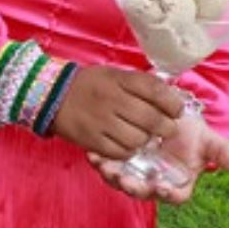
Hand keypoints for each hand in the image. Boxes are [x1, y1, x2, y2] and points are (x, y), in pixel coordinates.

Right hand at [50, 65, 183, 158]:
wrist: (52, 95)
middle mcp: (112, 100)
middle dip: (166, 127)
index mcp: (120, 80)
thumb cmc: (90, 85)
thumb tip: (172, 97)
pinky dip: (128, 151)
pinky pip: (121, 152)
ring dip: (145, 140)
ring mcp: (101, 121)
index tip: (176, 110)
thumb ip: (141, 85)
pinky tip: (126, 144)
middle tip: (165, 129)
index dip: (172, 103)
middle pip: (152, 119)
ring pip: (138, 139)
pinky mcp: (92, 140)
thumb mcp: (115, 75)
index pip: (156, 90)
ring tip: (142, 136)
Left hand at [88, 113, 228, 203]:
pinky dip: (97, 160)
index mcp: (177, 183)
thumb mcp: (207, 138)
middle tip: (125, 181)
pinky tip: (92, 153)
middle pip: (142, 192)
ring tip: (104, 166)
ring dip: (111, 176)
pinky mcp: (116, 161)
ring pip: (120, 181)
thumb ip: (222, 151)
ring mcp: (134, 173)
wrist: (169, 116)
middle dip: (133, 187)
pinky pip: (104, 165)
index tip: (162, 188)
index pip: (175, 196)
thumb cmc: (191, 133)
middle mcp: (153, 182)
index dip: (169, 194)